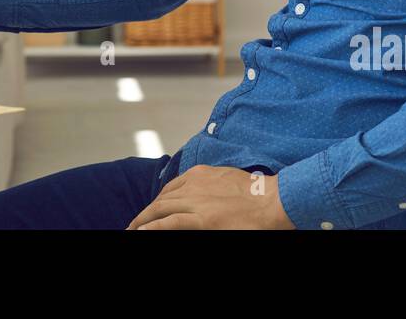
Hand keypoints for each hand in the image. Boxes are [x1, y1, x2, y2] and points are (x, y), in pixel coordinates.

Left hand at [126, 165, 295, 229]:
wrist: (273, 200)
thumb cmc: (258, 193)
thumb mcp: (227, 179)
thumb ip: (211, 185)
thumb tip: (205, 197)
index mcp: (200, 174)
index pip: (171, 187)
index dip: (159, 200)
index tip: (154, 209)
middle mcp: (194, 184)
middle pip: (162, 199)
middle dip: (146, 212)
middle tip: (135, 224)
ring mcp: (196, 202)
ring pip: (160, 210)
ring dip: (143, 221)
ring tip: (132, 230)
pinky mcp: (201, 219)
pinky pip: (168, 223)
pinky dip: (151, 228)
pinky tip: (140, 232)